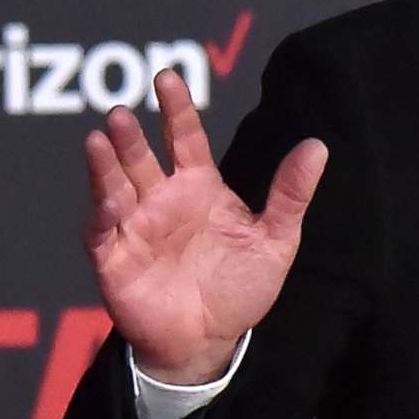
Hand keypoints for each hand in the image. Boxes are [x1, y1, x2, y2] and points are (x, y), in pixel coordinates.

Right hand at [81, 67, 326, 382]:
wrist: (211, 342)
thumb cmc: (239, 289)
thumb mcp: (274, 240)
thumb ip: (290, 194)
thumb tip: (317, 145)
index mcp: (198, 188)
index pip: (185, 139)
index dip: (177, 110)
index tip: (167, 77)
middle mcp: (161, 200)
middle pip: (142, 158)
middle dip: (130, 136)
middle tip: (122, 110)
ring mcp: (135, 226)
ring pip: (115, 187)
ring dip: (106, 164)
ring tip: (101, 137)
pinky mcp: (114, 258)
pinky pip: (102, 230)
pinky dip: (101, 211)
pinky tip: (104, 196)